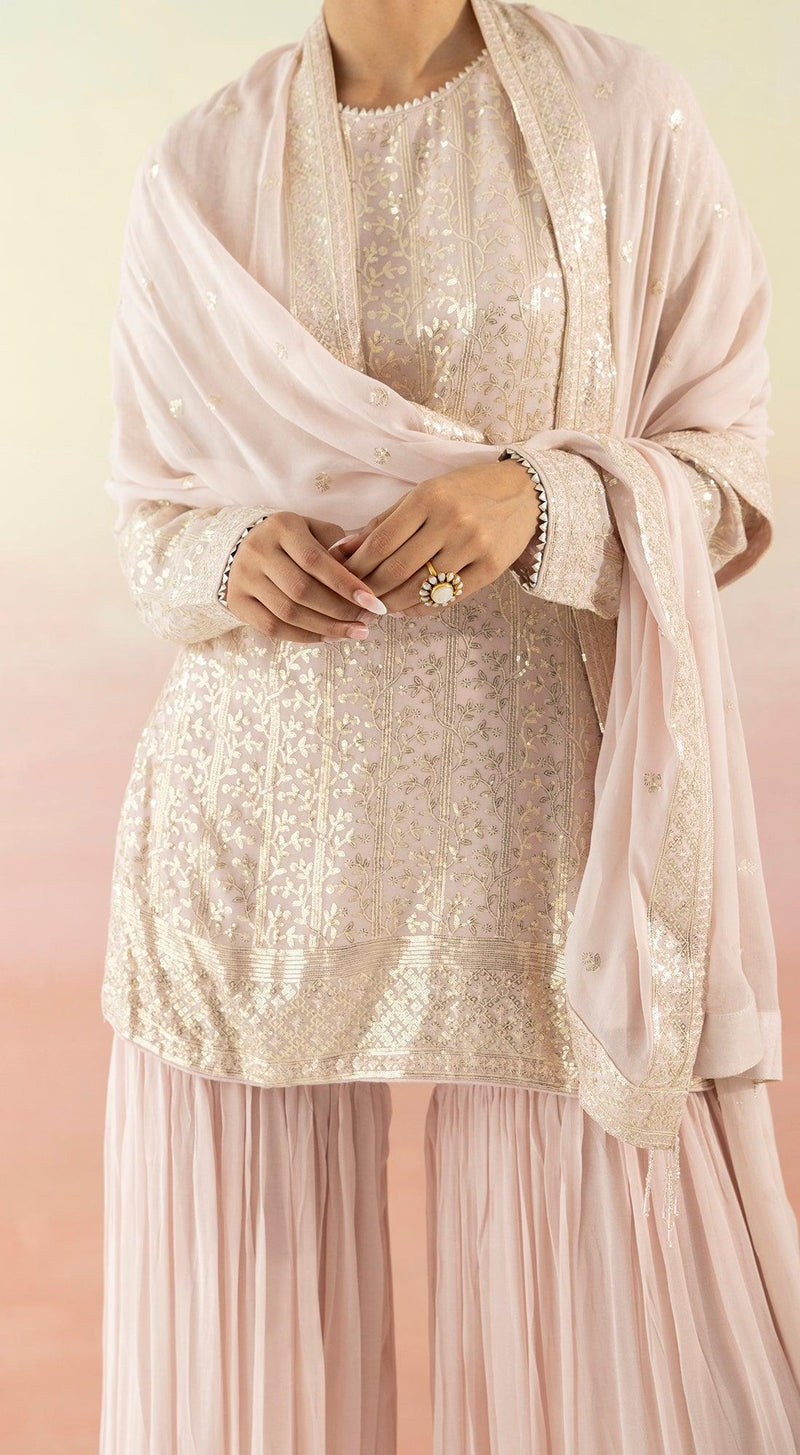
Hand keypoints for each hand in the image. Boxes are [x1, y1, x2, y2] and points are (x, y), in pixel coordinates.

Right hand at [226, 511, 386, 642]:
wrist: (241, 546)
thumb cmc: (290, 539)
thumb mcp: (313, 530)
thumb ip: (338, 545)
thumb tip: (366, 566)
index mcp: (281, 527)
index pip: (316, 560)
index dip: (346, 584)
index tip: (374, 602)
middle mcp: (258, 551)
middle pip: (302, 590)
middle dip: (340, 610)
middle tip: (368, 621)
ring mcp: (243, 578)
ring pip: (288, 613)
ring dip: (326, 628)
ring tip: (354, 632)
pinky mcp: (237, 602)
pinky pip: (272, 627)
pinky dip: (304, 637)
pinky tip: (328, 638)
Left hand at [328, 460, 539, 614]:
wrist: (525, 492)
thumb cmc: (465, 491)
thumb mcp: (424, 494)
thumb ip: (384, 521)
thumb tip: (344, 549)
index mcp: (428, 498)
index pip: (381, 542)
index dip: (357, 566)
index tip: (342, 578)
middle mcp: (450, 521)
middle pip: (396, 570)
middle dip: (370, 590)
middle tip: (357, 600)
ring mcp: (473, 546)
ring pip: (420, 589)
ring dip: (393, 604)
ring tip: (379, 606)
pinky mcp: (491, 568)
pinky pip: (447, 598)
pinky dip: (422, 608)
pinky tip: (407, 608)